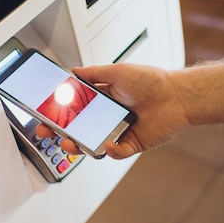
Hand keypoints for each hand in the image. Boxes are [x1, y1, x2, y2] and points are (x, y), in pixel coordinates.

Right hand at [37, 63, 190, 158]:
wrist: (178, 96)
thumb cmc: (152, 81)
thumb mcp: (118, 71)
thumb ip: (94, 73)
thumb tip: (74, 71)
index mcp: (104, 99)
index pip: (75, 107)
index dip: (60, 111)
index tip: (45, 112)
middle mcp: (109, 116)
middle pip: (79, 127)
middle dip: (60, 131)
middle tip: (46, 131)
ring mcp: (119, 130)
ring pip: (93, 143)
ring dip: (78, 145)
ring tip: (68, 143)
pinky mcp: (132, 143)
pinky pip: (116, 151)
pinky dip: (110, 150)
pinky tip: (107, 143)